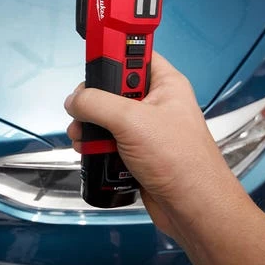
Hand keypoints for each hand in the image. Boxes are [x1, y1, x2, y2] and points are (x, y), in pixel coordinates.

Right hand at [64, 52, 234, 238]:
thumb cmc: (175, 159)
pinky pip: (107, 139)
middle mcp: (154, 102)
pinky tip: (86, 151)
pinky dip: (94, 145)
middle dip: (91, 100)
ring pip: (105, 116)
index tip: (89, 62)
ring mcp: (144, 129)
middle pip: (112, 88)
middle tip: (79, 111)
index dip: (113, 54)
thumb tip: (73, 101)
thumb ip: (96, 103)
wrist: (192, 210)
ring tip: (79, 136)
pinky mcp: (135, 152)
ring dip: (88, 126)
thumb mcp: (132, 121)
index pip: (135, 54)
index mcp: (165, 84)